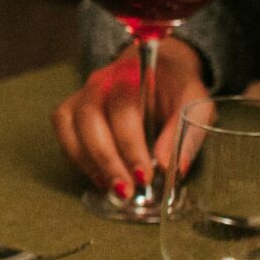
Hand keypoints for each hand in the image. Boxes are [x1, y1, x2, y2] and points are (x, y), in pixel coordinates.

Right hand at [51, 37, 208, 201]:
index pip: (123, 108)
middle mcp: (101, 81)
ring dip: (90, 162)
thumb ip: (185, 133)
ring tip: (114, 189)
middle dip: (107, 159)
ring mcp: (83, 93)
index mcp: (133, 73)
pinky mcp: (73, 108)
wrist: (160, 70)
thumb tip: (172, 168)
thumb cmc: (178, 89)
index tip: (144, 176)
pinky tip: (100, 177)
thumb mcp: (194, 105)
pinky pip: (64, 132)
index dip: (131, 145)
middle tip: (127, 190)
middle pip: (90, 118)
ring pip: (70, 126)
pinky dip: (78, 158)